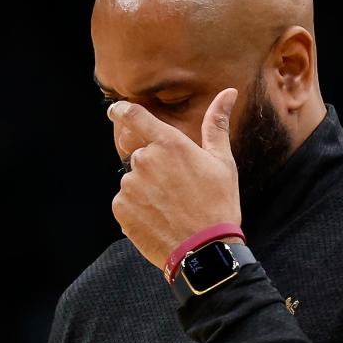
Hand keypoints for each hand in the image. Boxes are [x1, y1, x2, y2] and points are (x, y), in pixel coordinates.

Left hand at [107, 88, 241, 272]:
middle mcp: (145, 160)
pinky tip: (159, 219)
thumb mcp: (223, 162)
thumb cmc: (218, 204)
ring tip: (171, 208)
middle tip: (177, 190)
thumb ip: (216, 124)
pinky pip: (125, 202)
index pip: (133, 116)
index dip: (120, 110)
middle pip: (140, 155)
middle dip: (154, 168)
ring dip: (146, 190)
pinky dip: (138, 209)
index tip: (114, 110)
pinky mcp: (121, 209)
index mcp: (169, 143)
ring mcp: (130, 186)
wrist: (204, 250)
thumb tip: (228, 92)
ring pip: (133, 181)